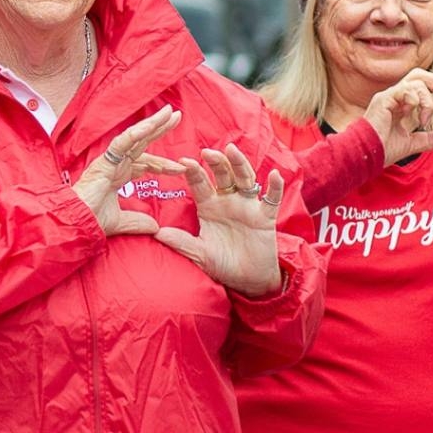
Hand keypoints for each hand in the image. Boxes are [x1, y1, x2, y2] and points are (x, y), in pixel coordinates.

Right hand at [73, 107, 181, 236]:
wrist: (77, 223)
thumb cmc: (91, 220)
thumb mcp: (121, 222)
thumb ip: (137, 222)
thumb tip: (155, 226)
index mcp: (118, 174)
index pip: (144, 162)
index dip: (163, 163)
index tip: (182, 168)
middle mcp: (115, 164)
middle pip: (142, 142)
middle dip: (159, 129)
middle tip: (176, 115)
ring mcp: (110, 160)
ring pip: (134, 137)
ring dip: (152, 124)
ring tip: (170, 113)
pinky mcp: (104, 161)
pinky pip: (121, 143)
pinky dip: (135, 133)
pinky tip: (150, 126)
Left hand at [137, 146, 286, 296]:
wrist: (247, 280)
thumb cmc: (221, 264)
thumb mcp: (200, 254)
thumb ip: (181, 243)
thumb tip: (157, 233)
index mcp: (209, 206)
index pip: (200, 184)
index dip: (193, 172)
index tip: (183, 161)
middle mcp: (228, 201)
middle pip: (223, 175)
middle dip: (216, 163)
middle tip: (207, 152)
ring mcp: (247, 206)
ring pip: (245, 179)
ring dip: (240, 164)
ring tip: (232, 151)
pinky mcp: (265, 217)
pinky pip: (272, 199)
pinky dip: (275, 187)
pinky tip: (275, 175)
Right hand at [363, 67, 432, 163]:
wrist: (365, 156)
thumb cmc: (382, 149)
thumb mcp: (413, 144)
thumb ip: (430, 139)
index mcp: (402, 104)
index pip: (422, 85)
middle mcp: (395, 96)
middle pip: (419, 75)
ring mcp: (388, 96)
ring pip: (415, 82)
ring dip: (427, 98)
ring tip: (426, 117)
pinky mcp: (383, 100)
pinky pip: (404, 90)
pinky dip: (414, 99)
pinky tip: (412, 112)